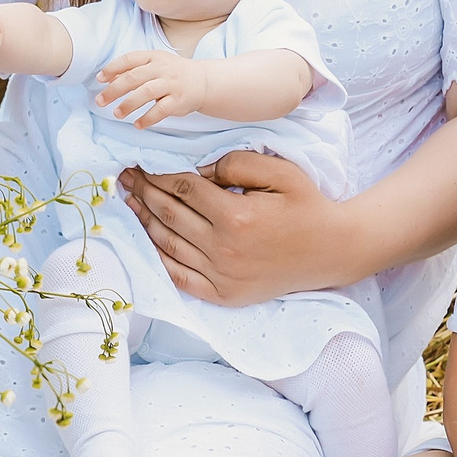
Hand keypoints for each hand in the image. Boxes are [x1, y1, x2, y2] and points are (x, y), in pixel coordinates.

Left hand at [97, 48, 204, 125]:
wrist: (203, 82)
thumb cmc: (172, 73)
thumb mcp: (154, 64)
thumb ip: (133, 70)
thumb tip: (108, 79)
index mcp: (153, 57)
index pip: (129, 59)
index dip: (112, 68)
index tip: (100, 79)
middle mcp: (162, 68)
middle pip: (134, 77)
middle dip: (114, 90)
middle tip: (100, 101)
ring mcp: (171, 84)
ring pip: (146, 93)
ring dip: (128, 104)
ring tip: (117, 114)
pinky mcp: (178, 100)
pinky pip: (161, 110)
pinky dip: (148, 118)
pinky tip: (137, 125)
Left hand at [119, 152, 352, 304]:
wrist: (331, 251)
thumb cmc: (307, 206)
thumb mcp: (281, 172)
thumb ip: (238, 163)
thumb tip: (199, 167)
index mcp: (237, 216)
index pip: (184, 188)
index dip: (158, 173)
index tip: (141, 161)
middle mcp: (224, 249)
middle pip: (169, 214)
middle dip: (143, 191)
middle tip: (125, 176)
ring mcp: (222, 276)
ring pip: (168, 244)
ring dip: (144, 220)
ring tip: (129, 201)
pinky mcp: (223, 294)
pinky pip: (179, 276)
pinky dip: (158, 256)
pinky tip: (147, 238)